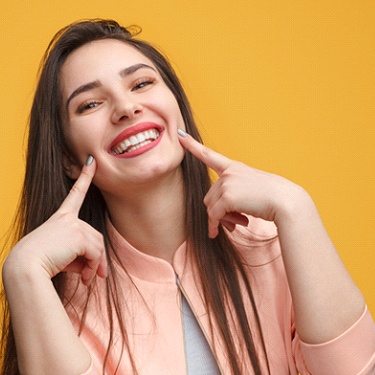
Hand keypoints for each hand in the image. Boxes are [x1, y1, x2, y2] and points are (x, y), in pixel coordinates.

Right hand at [6, 156, 106, 284]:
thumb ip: (80, 256)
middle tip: (97, 276)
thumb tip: (96, 270)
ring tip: (89, 280)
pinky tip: (86, 279)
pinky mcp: (78, 235)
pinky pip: (95, 253)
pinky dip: (94, 267)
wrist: (24, 268)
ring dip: (97, 265)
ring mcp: (73, 225)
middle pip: (95, 236)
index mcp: (61, 218)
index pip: (75, 194)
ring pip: (98, 246)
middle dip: (99, 258)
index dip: (85, 177)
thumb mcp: (62, 256)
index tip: (92, 162)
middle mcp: (68, 218)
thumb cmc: (40, 263)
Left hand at [178, 130, 305, 237]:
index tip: (180, 135)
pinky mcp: (228, 196)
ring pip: (210, 207)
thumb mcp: (251, 190)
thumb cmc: (272, 198)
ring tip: (238, 224)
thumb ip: (232, 196)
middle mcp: (229, 172)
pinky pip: (214, 215)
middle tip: (233, 223)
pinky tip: (221, 232)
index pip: (210, 155)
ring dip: (220, 220)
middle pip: (209, 196)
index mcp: (235, 167)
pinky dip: (215, 226)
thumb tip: (216, 216)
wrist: (286, 202)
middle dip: (218, 212)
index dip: (193, 145)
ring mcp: (228, 183)